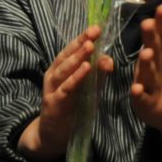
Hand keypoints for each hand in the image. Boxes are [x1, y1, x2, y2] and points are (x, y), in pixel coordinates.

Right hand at [30, 25, 107, 161]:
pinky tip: (86, 69)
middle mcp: (53, 76)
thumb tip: (108, 58)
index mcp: (60, 70)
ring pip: (64, 70)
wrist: (53, 134)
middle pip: (67, 56)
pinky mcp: (55, 103)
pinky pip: (66, 89)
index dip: (82, 38)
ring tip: (90, 46)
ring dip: (77, 57)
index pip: (71, 50)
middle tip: (94, 31)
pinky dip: (76, 78)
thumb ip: (97, 75)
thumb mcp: (86, 89)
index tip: (96, 27)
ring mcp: (52, 89)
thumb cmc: (71, 108)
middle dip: (80, 43)